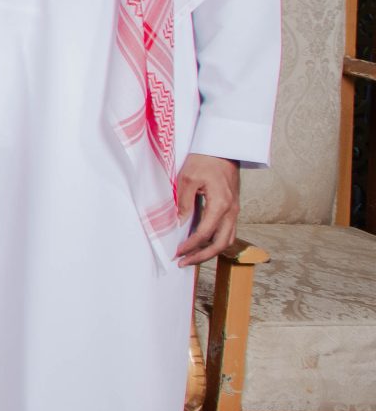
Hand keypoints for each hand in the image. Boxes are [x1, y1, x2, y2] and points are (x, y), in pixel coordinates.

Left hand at [175, 153, 241, 267]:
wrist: (223, 148)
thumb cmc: (205, 160)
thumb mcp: (187, 179)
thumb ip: (184, 204)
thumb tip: (179, 224)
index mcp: (221, 204)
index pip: (205, 234)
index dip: (190, 246)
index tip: (176, 253)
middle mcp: (232, 210)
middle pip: (221, 244)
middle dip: (202, 256)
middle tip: (183, 262)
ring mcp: (235, 210)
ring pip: (227, 240)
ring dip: (210, 251)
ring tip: (191, 257)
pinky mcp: (232, 208)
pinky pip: (228, 231)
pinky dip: (215, 241)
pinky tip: (201, 244)